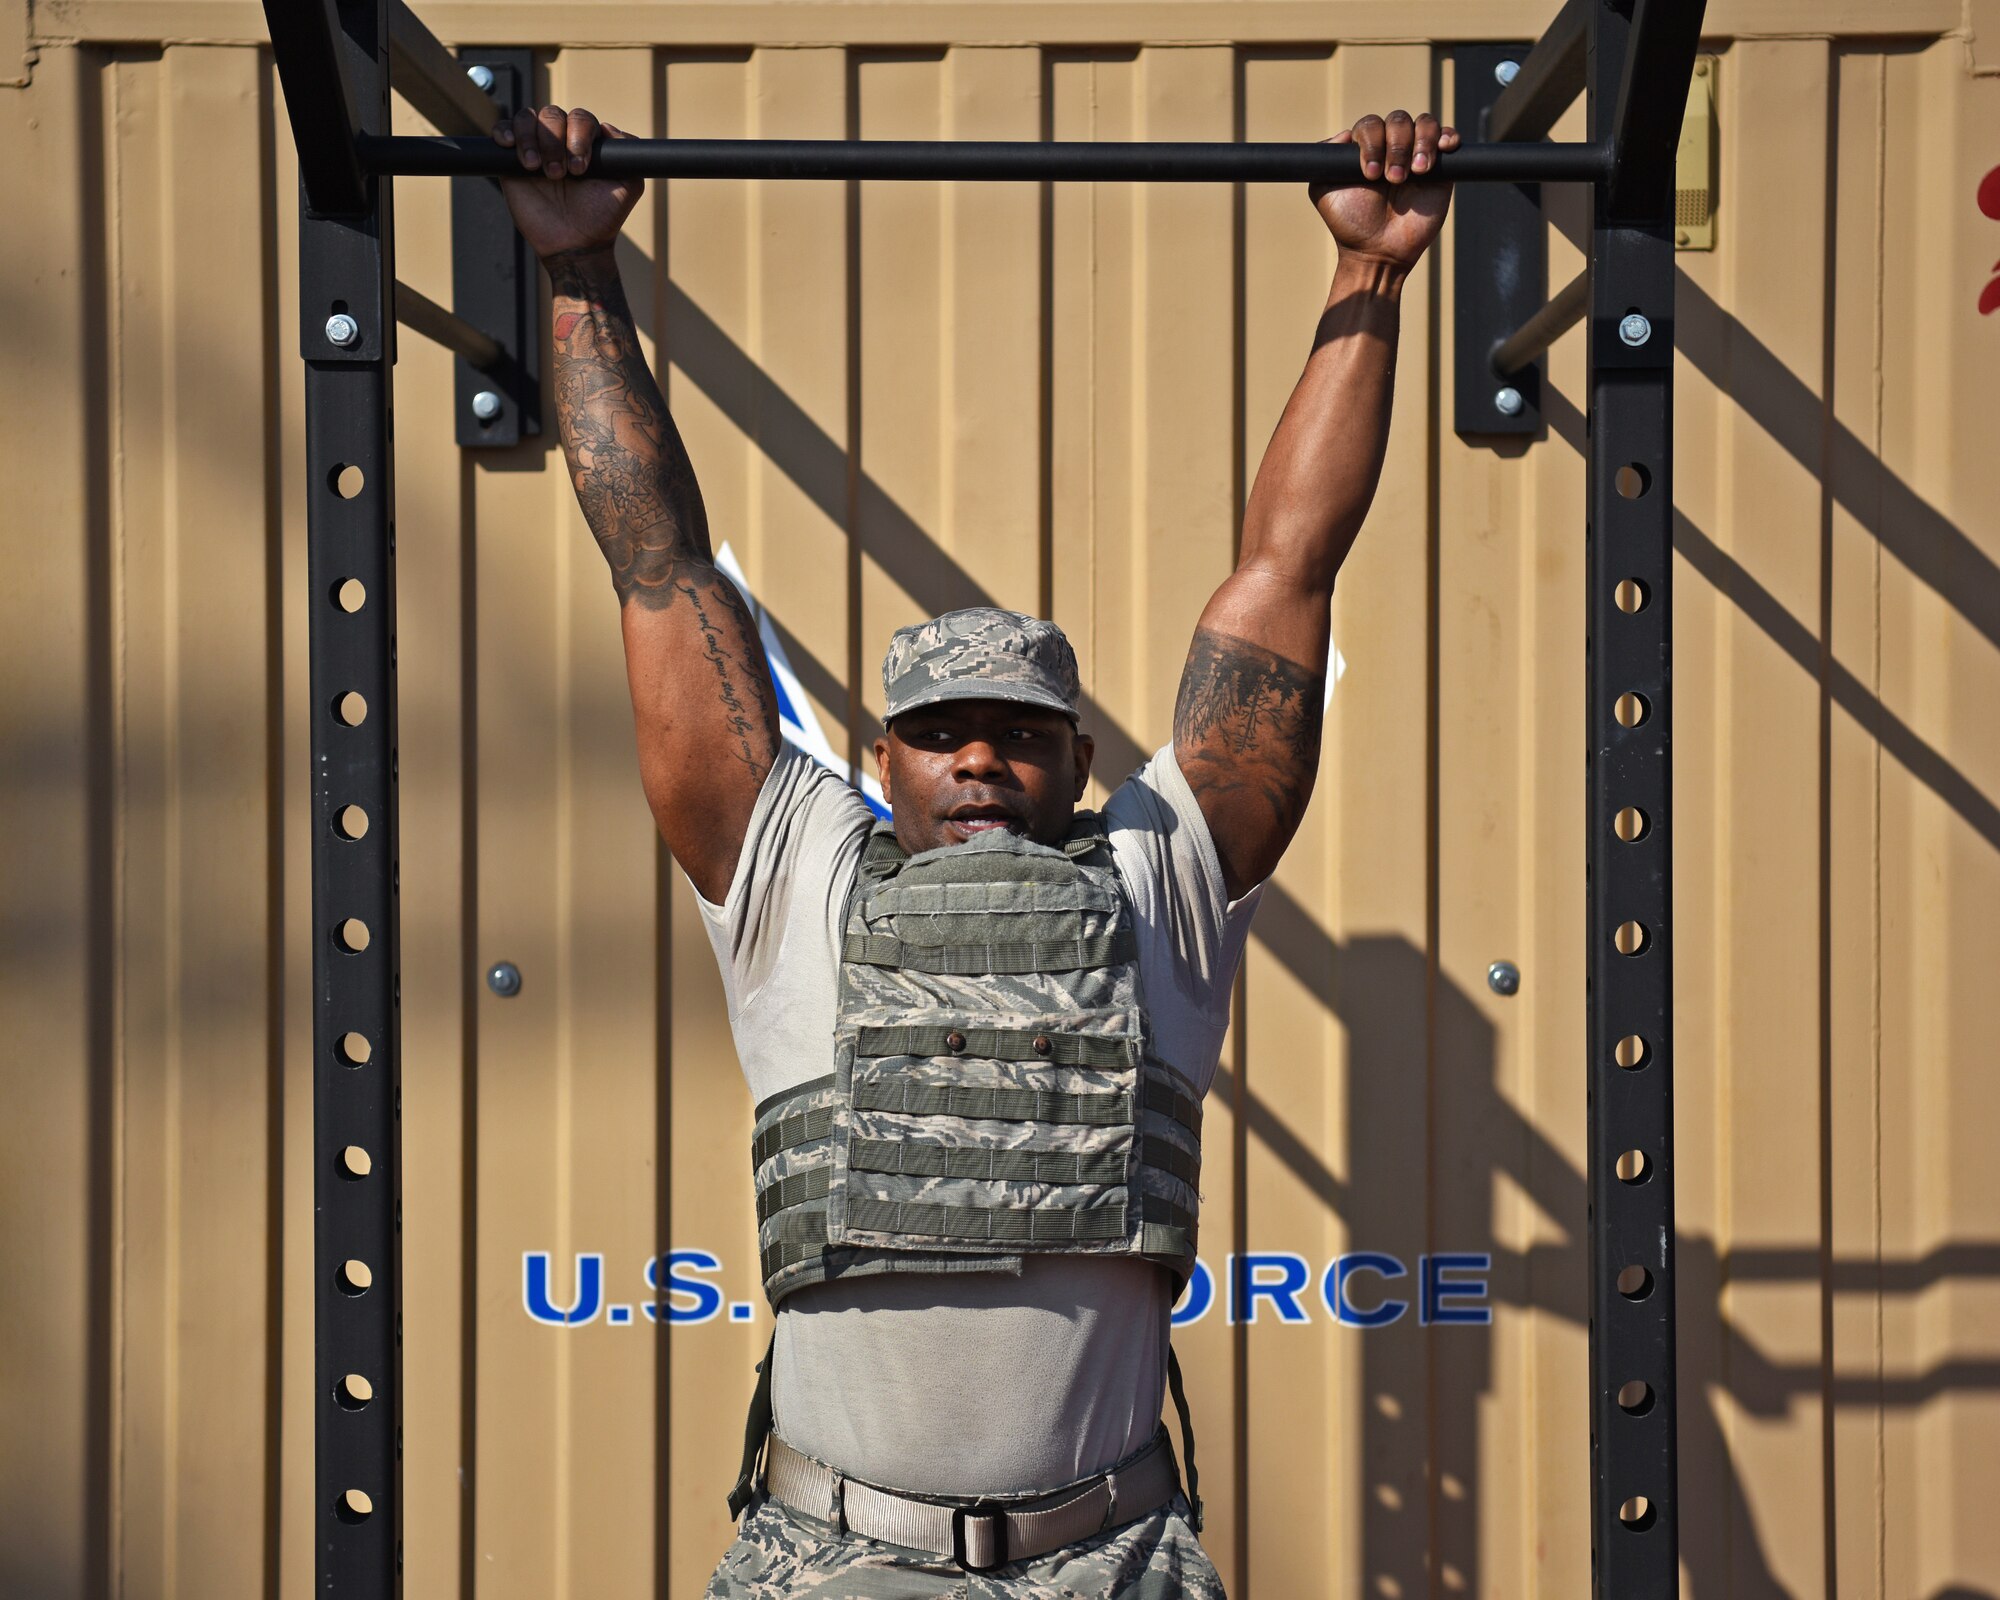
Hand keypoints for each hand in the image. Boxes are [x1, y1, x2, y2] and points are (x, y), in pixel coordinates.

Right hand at [495, 105, 643, 260]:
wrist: (574, 243)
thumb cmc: (600, 217)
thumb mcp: (628, 186)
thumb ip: (628, 154)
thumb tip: (609, 127)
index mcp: (586, 142)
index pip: (580, 119)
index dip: (579, 136)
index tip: (580, 167)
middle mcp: (561, 140)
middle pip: (552, 115)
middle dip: (554, 143)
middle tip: (559, 174)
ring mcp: (536, 147)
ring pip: (527, 118)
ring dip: (531, 139)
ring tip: (535, 168)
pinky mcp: (511, 159)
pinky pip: (503, 129)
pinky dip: (503, 131)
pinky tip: (509, 144)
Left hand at [1311, 111, 1459, 272]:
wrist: (1379, 251)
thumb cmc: (1352, 224)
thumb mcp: (1324, 192)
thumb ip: (1324, 161)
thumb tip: (1344, 134)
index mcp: (1366, 149)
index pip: (1371, 125)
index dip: (1372, 142)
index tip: (1370, 174)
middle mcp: (1391, 147)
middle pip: (1398, 121)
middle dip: (1396, 147)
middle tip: (1394, 179)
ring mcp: (1416, 155)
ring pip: (1424, 124)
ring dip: (1421, 143)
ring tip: (1417, 173)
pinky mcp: (1441, 168)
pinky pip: (1448, 137)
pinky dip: (1447, 136)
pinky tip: (1444, 148)